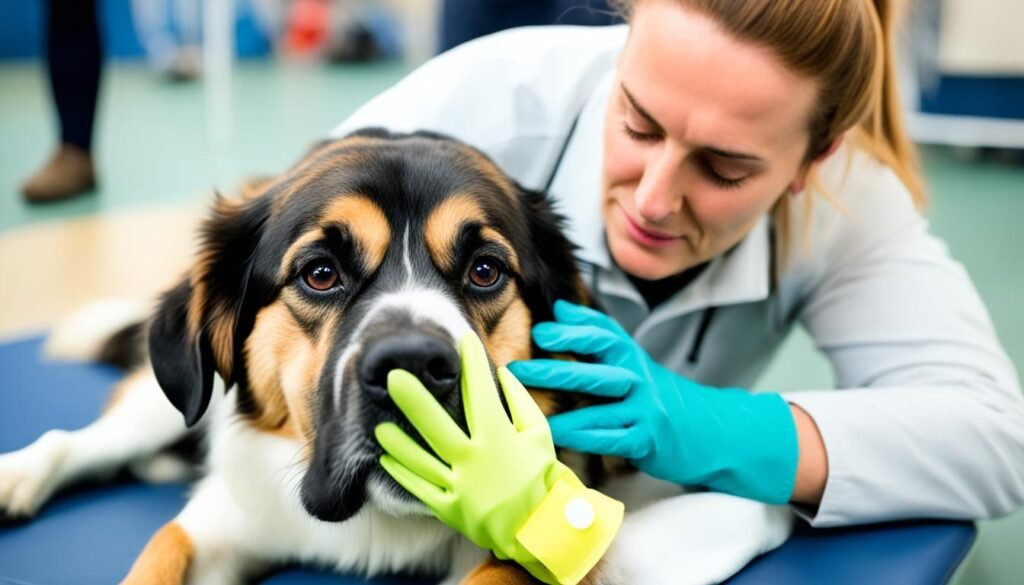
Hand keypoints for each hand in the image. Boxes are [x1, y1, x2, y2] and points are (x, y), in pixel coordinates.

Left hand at [375, 332, 622, 584]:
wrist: (541, 528)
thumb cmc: (542, 476)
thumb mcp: (539, 435)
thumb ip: (521, 402)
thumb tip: (504, 372)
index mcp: (499, 439)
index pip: (481, 394)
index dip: (472, 363)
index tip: (463, 339)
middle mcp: (475, 462)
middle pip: (437, 427)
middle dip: (414, 401)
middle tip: (393, 378)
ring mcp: (460, 487)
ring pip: (420, 461)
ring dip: (398, 442)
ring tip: (379, 424)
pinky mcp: (450, 509)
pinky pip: (420, 489)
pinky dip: (402, 473)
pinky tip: (386, 458)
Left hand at [507, 300, 797, 503]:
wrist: (704, 428)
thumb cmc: (654, 391)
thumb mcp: (630, 357)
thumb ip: (597, 332)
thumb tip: (560, 308)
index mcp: (631, 355)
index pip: (603, 337)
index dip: (572, 332)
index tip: (540, 331)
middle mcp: (638, 380)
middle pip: (594, 373)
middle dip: (554, 371)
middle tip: (516, 370)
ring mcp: (643, 411)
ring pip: (598, 412)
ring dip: (561, 414)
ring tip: (526, 413)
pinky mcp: (646, 441)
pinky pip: (609, 441)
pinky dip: (582, 441)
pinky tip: (555, 440)